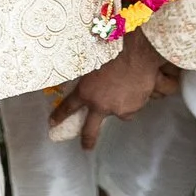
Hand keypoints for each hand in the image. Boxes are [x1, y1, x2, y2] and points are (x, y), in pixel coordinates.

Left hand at [49, 30, 171, 150]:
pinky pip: (137, 103)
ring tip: (127, 87)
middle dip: (87, 139)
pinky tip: (142, 82)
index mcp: (87, 92)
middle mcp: (103, 105)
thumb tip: (87, 76)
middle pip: (91, 129)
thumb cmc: (113, 48)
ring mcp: (121, 108)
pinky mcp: (138, 104)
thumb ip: (89, 74)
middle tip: (86, 147)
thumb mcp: (92, 60)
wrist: (139, 51)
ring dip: (122, 105)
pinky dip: (140, 95)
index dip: (59, 116)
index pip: (68, 107)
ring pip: (121, 113)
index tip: (52, 123)